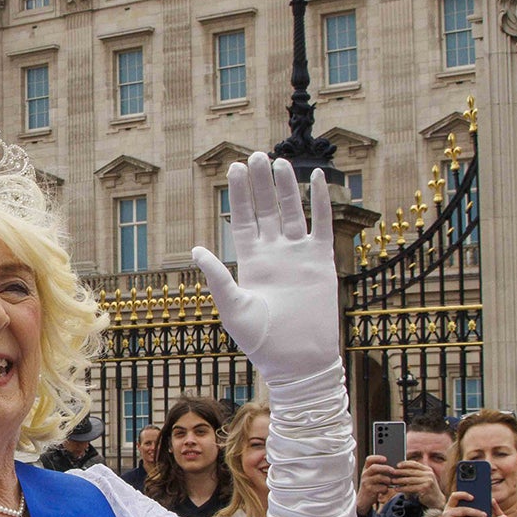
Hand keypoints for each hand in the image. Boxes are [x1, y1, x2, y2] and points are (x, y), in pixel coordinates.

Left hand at [191, 154, 338, 390]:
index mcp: (250, 261)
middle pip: (265, 209)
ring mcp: (298, 254)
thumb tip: (195, 249)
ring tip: (278, 162)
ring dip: (286, 188)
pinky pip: (321, 225)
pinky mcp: (321, 261)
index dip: (240, 194)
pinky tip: (316, 179)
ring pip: (292, 211)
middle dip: (259, 183)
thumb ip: (217, 278)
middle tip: (254, 155)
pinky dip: (320, 202)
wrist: (298, 360)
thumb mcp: (233, 308)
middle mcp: (274, 253)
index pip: (243, 219)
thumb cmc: (261, 341)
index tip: (234, 167)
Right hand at [357, 455, 395, 514]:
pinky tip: (385, 490)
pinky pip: (381, 487)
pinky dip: (386, 489)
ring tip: (390, 482)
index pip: (369, 459)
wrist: (363, 499)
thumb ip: (379, 471)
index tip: (385, 459)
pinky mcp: (369, 490)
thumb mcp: (372, 477)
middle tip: (393, 470)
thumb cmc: (371, 486)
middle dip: (385, 468)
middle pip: (374, 467)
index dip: (377, 458)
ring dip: (387, 479)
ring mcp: (366, 482)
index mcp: (366, 469)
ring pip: (379, 477)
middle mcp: (365, 474)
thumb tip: (393, 467)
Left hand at [392, 458, 445, 510]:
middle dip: (401, 472)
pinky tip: (397, 489)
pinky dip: (403, 488)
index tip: (397, 465)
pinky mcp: (426, 488)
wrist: (436, 500)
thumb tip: (398, 471)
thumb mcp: (422, 479)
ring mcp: (428, 481)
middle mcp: (429, 474)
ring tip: (393, 481)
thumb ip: (414, 474)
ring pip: (410, 480)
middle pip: (412, 471)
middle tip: (392, 472)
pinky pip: (411, 488)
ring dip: (400, 480)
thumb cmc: (426, 489)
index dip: (405, 463)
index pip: (415, 464)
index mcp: (428, 469)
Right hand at [434, 492, 490, 516]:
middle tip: (485, 514)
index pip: (454, 496)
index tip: (473, 497)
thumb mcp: (453, 515)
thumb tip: (480, 508)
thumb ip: (462, 511)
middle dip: (476, 512)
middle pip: (463, 510)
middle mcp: (447, 513)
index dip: (463, 495)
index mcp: (448, 507)